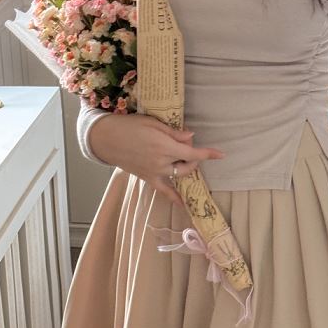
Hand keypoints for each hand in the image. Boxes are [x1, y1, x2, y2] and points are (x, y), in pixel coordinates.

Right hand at [89, 112, 225, 208]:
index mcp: (164, 146)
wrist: (106, 138)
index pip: (192, 152)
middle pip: (187, 164)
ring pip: (178, 175)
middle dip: (194, 157)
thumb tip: (191, 136)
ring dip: (186, 169)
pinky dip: (173, 197)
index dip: (208, 153)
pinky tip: (182, 203)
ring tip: (186, 162)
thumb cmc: (129, 126)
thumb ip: (174, 132)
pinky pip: (163, 190)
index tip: (221, 154)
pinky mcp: (147, 177)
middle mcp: (162, 162)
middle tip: (188, 146)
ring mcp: (155, 172)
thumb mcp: (153, 123)